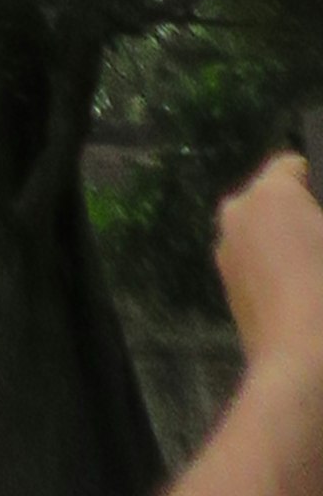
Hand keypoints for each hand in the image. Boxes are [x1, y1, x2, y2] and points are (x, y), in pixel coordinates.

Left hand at [217, 156, 322, 395]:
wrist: (305, 374)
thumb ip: (320, 224)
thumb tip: (313, 234)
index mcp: (270, 193)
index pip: (295, 167)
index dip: (320, 189)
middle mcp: (237, 212)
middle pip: (276, 203)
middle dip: (304, 222)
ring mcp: (227, 254)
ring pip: (264, 238)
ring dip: (290, 252)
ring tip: (317, 285)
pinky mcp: (228, 291)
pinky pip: (258, 270)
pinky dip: (278, 280)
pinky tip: (306, 307)